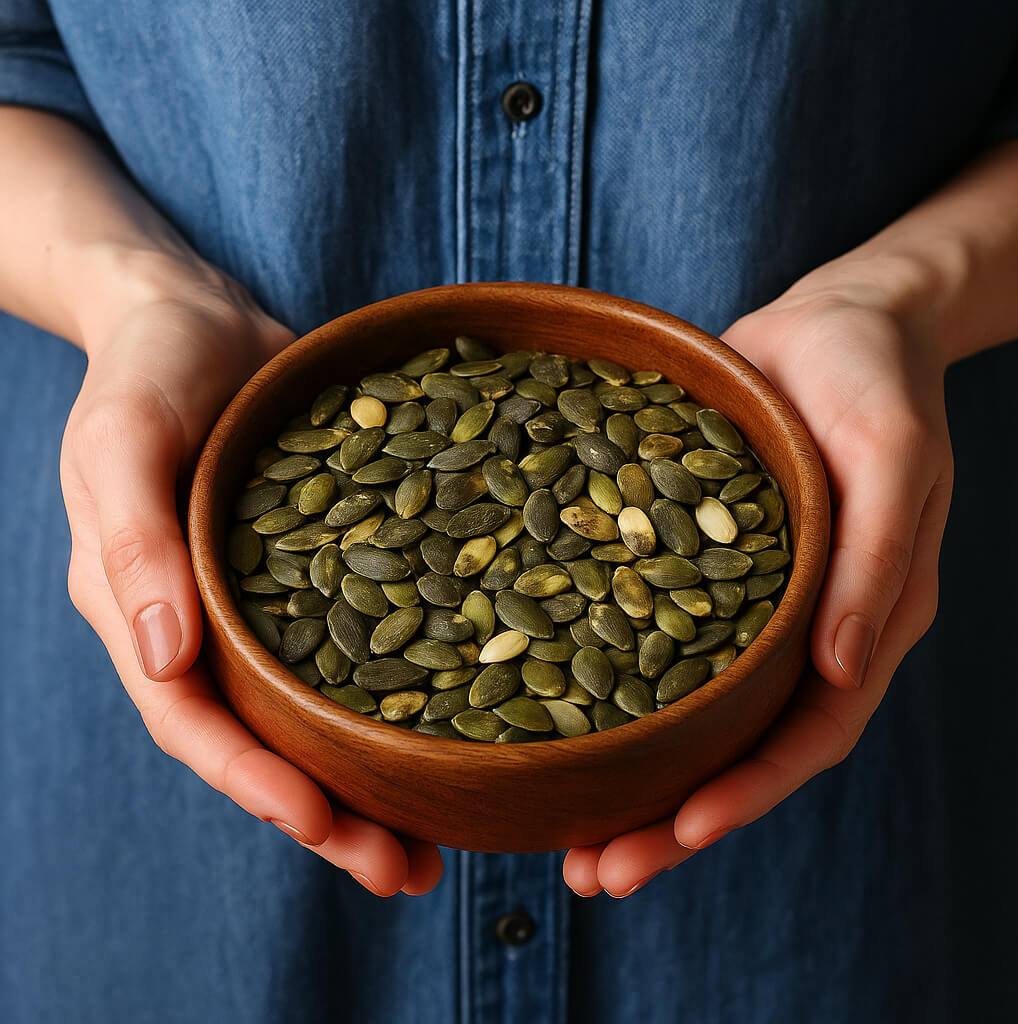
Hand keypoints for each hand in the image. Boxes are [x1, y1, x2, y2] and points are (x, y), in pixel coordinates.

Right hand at [59, 255, 442, 895]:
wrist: (199, 317)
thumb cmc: (148, 369)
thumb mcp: (122, 439)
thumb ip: (131, 543)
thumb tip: (166, 661)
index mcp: (147, 612)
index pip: (196, 722)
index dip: (254, 781)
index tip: (325, 825)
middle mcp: (211, 624)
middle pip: (268, 740)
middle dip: (332, 814)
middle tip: (409, 872)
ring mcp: (273, 602)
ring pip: (321, 710)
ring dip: (376, 777)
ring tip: (446, 840)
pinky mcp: (329, 569)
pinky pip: (366, 642)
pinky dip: (406, 691)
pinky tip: (470, 721)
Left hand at [563, 262, 953, 896]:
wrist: (831, 320)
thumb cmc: (874, 380)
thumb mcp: (890, 456)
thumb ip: (873, 560)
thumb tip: (838, 671)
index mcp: (856, 623)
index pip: (806, 737)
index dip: (748, 792)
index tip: (679, 834)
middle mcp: (793, 629)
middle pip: (733, 748)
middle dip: (668, 817)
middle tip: (594, 874)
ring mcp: (735, 602)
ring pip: (682, 710)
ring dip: (628, 775)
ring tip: (557, 831)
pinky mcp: (683, 561)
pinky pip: (642, 633)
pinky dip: (598, 681)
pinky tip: (534, 708)